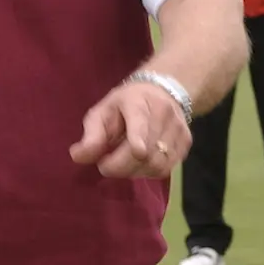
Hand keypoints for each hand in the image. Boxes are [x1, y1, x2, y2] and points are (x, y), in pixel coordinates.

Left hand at [70, 80, 191, 179]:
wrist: (163, 91)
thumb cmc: (125, 105)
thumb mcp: (103, 112)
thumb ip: (91, 135)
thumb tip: (77, 157)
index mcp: (138, 101)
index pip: (141, 121)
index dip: (139, 137)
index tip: (137, 151)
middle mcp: (163, 113)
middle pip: (146, 152)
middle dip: (121, 166)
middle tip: (106, 165)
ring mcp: (178, 128)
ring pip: (157, 164)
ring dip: (135, 172)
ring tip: (123, 163)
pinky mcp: (186, 143)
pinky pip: (167, 168)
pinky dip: (149, 172)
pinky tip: (140, 164)